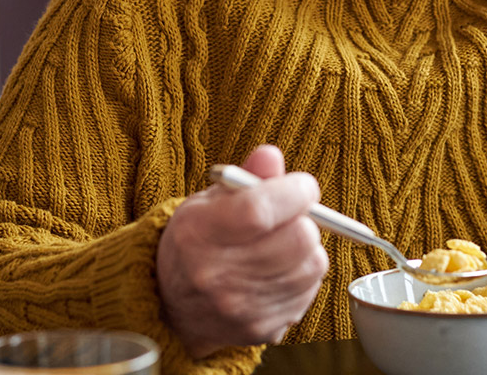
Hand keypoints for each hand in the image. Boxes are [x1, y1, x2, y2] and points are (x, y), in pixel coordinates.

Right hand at [158, 145, 327, 357]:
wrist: (173, 305)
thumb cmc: (198, 241)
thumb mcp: (207, 202)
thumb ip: (244, 177)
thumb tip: (271, 156)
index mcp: (197, 233)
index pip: (259, 210)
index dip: (292, 192)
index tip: (303, 186)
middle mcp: (215, 275)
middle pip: (297, 237)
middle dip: (305, 218)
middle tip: (291, 216)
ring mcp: (240, 307)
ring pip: (312, 264)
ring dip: (307, 248)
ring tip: (283, 243)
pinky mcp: (262, 329)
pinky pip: (309, 290)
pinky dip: (303, 274)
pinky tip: (280, 269)